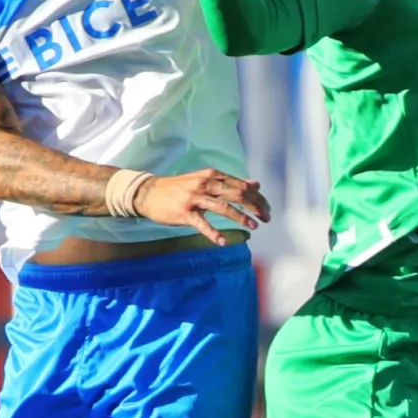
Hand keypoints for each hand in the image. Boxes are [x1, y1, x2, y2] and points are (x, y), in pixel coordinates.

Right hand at [135, 167, 270, 243]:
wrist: (149, 192)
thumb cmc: (180, 187)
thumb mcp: (206, 179)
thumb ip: (231, 182)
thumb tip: (256, 184)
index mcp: (213, 175)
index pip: (242, 185)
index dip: (258, 198)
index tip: (267, 209)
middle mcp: (205, 184)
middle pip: (237, 194)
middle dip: (255, 206)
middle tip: (266, 218)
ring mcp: (194, 198)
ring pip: (223, 207)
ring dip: (240, 217)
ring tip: (253, 226)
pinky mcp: (184, 213)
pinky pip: (202, 224)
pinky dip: (213, 233)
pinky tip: (223, 242)